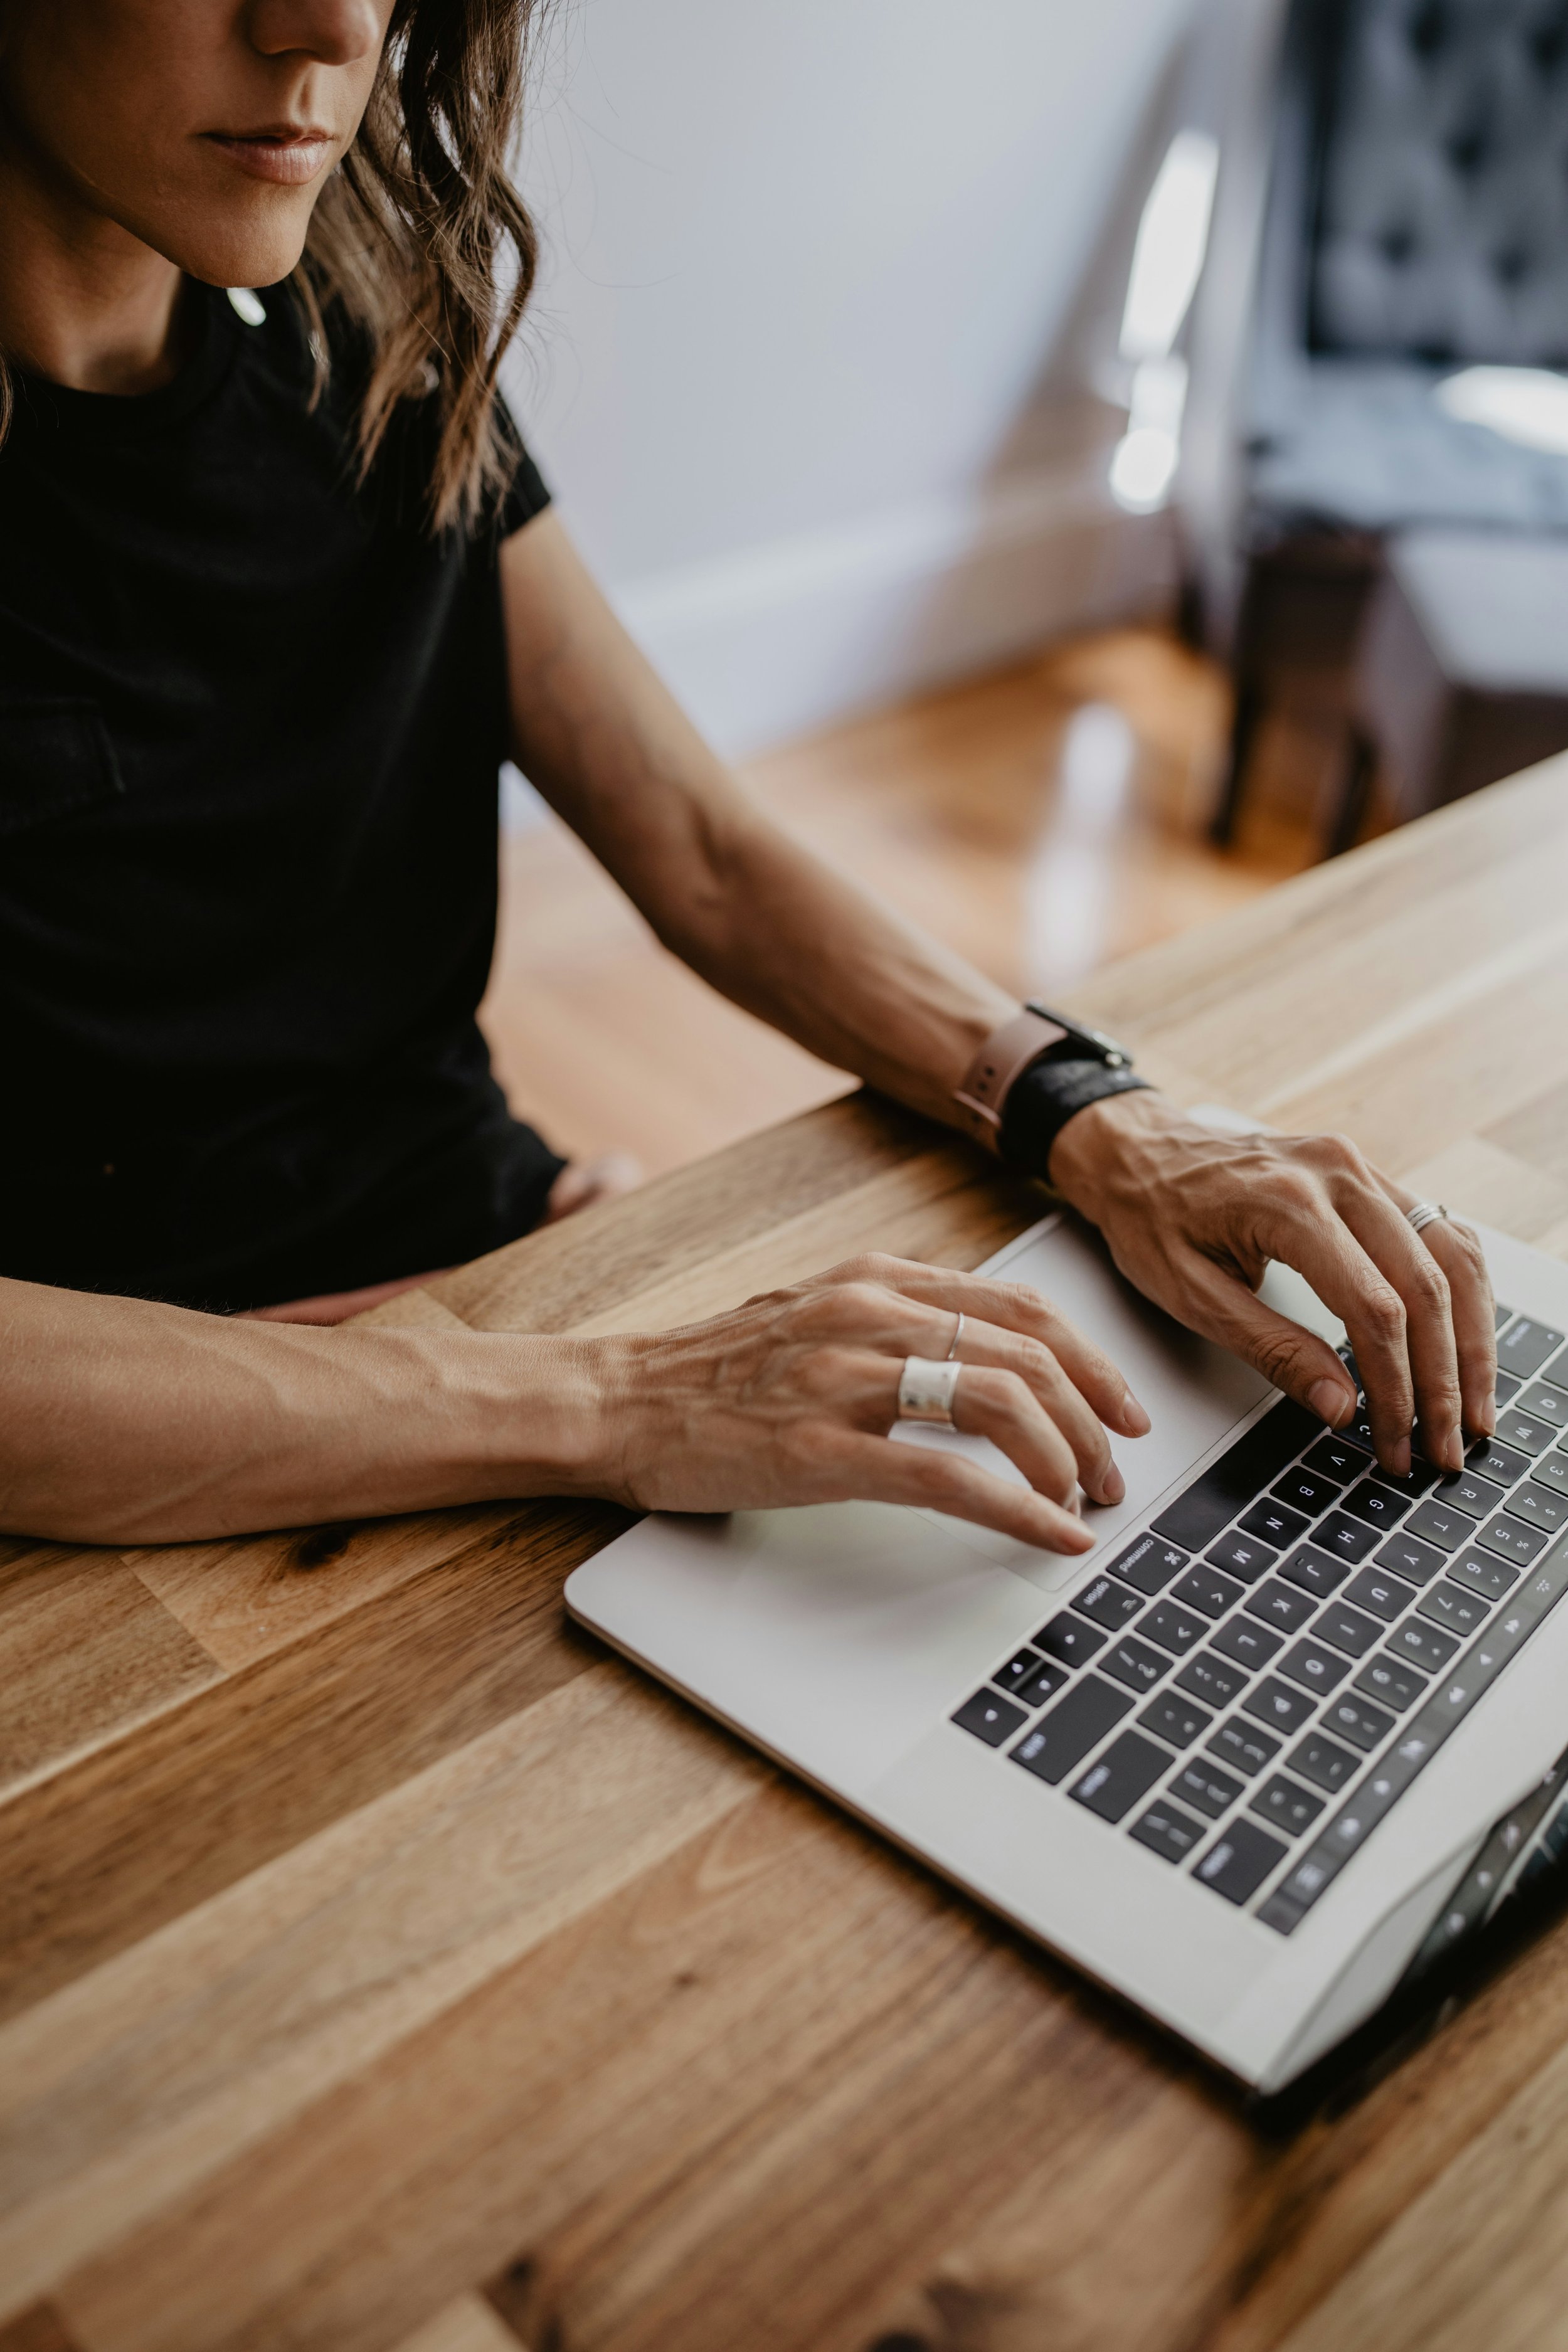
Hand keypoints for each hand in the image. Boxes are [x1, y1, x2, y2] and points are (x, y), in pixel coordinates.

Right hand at [588, 1254, 1150, 1553]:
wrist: (618, 1401)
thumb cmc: (714, 1373)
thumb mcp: (819, 1316)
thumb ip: (896, 1324)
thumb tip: (985, 1362)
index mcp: (876, 1278)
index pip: (1019, 1304)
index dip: (1089, 1358)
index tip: (1121, 1405)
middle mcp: (869, 1311)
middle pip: (1028, 1352)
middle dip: (1093, 1418)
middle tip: (1115, 1469)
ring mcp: (844, 1378)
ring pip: (999, 1401)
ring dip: (1064, 1459)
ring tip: (1085, 1503)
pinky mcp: (820, 1448)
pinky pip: (949, 1476)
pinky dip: (1018, 1507)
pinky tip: (1052, 1532)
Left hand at [1048, 1091, 1495, 1476]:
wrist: (1138, 1152)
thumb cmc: (1151, 1218)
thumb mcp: (1190, 1295)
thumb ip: (1271, 1350)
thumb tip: (1340, 1406)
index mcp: (1289, 1203)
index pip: (1375, 1309)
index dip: (1396, 1387)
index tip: (1395, 1442)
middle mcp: (1339, 1174)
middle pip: (1428, 1285)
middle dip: (1444, 1378)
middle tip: (1446, 1446)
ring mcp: (1361, 1168)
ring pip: (1452, 1255)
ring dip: (1472, 1338)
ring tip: (1474, 1408)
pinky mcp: (1369, 1175)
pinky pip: (1439, 1231)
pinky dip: (1462, 1292)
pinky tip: (1466, 1341)